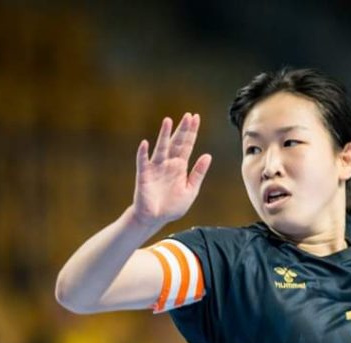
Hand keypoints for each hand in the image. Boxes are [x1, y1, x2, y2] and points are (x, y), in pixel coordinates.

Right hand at [133, 113, 211, 228]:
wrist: (156, 218)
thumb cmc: (172, 205)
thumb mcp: (191, 190)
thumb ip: (198, 173)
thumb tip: (208, 155)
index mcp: (180, 166)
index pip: (187, 145)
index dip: (192, 132)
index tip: (196, 118)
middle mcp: (168, 164)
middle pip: (176, 143)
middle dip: (182, 129)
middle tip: (188, 115)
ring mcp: (156, 168)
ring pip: (161, 148)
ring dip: (164, 135)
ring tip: (168, 121)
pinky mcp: (144, 176)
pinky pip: (143, 162)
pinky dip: (143, 153)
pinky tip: (145, 143)